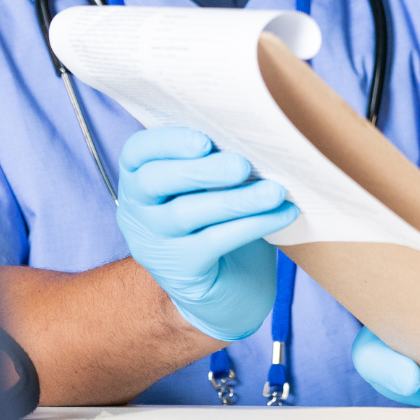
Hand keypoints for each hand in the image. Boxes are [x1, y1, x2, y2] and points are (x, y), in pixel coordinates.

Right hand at [115, 127, 298, 342]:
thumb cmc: (219, 218)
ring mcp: (154, 243)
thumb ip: (214, 158)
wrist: (227, 287)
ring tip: (274, 191)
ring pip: (187, 213)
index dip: (167, 142)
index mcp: (138, 178)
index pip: (137, 152)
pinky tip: (283, 214)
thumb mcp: (210, 185)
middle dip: (200, 170)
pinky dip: (253, 224)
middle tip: (243, 165)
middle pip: (155, 181)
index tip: (204, 140)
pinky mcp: (180, 271)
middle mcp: (136, 210)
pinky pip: (215, 242)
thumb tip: (250, 132)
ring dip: (235, 199)